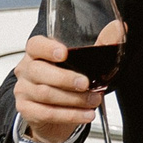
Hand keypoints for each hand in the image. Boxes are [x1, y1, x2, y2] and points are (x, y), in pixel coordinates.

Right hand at [14, 26, 118, 142]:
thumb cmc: (68, 83)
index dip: (48, 48)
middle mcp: (27, 70)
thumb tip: (118, 28)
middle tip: (86, 83)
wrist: (57, 115)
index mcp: (38, 53)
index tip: (64, 53)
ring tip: (93, 100)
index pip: (35, 45)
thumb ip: (101, 44)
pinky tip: (85, 114)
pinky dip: (70, 115)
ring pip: (45, 93)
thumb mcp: (85, 63)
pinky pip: (47, 113)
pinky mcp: (27, 110)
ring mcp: (24, 91)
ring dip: (74, 99)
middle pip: (39, 71)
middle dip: (66, 78)